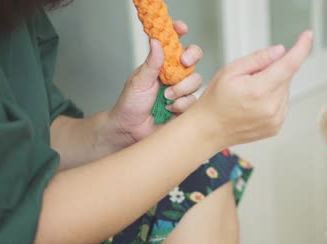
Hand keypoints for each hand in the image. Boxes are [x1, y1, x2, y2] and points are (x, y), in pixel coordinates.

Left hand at [104, 21, 202, 148]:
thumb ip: (151, 63)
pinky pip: (194, 101)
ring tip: (165, 97)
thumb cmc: (131, 104)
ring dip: (181, 88)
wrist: (131, 130)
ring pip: (196, 81)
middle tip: (183, 62)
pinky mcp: (187, 107)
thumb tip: (156, 41)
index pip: (175, 44)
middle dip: (191, 58)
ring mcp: (182, 91)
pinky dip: (181, 104)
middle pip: (194, 59)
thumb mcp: (139, 80)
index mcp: (162, 64)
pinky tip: (170, 109)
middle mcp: (174, 75)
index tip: (181, 29)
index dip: (180, 33)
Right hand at [192, 30, 313, 148]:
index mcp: (259, 90)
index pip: (289, 65)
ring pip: (285, 90)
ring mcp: (275, 119)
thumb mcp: (230, 70)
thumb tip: (280, 51)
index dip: (301, 49)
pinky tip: (254, 104)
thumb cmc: (216, 100)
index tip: (307, 36)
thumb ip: (258, 59)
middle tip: (250, 78)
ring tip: (249, 95)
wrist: (209, 130)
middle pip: (286, 76)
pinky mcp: (276, 127)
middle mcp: (271, 107)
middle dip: (273, 70)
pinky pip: (282, 104)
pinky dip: (273, 99)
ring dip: (273, 85)